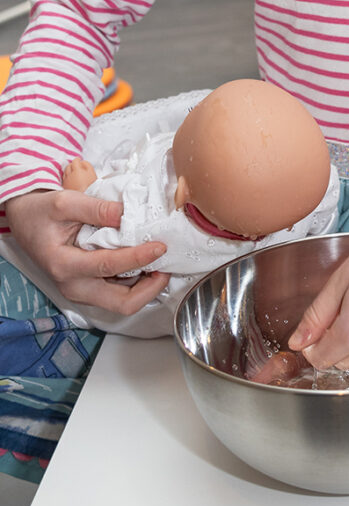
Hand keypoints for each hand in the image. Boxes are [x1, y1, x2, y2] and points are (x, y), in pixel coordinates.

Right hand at [4, 188, 169, 316]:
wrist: (24, 220)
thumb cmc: (40, 212)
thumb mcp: (64, 202)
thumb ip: (96, 208)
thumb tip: (126, 214)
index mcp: (65, 266)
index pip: (110, 266)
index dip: (139, 257)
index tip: (160, 246)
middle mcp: (73, 286)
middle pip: (121, 303)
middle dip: (149, 289)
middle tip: (166, 267)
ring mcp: (80, 290)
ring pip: (122, 302)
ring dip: (145, 287)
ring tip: (160, 264)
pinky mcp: (87, 288)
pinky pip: (117, 293)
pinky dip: (136, 283)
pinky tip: (146, 265)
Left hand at [62, 156, 97, 190]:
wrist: (86, 198)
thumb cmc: (91, 185)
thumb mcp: (92, 172)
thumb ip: (87, 164)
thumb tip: (82, 162)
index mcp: (76, 170)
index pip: (75, 161)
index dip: (77, 159)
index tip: (79, 160)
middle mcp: (69, 175)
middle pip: (68, 166)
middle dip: (72, 164)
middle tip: (77, 166)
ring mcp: (66, 181)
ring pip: (65, 172)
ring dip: (69, 171)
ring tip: (73, 172)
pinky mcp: (64, 187)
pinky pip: (64, 179)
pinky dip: (67, 177)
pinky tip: (71, 179)